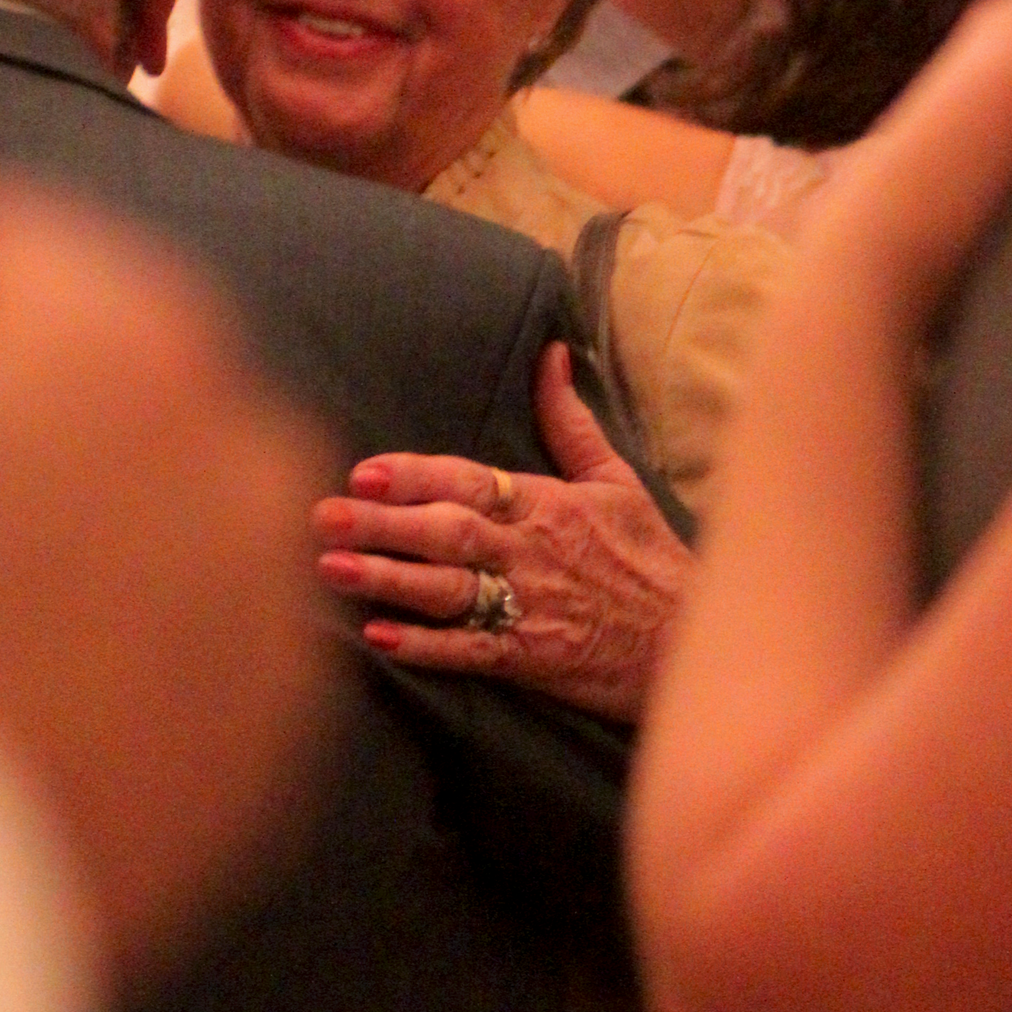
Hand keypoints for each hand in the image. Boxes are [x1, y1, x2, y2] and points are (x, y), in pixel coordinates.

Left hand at [312, 341, 687, 722]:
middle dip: (382, 523)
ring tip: (330, 568)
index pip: (470, 482)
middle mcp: (532, 552)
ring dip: (387, 578)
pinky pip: (470, 652)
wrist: (689, 641)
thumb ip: (570, 422)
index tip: (363, 472)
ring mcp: (530, 606)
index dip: (414, 477)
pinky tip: (377, 639)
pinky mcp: (531, 657)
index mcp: (548, 504)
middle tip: (321, 515)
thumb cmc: (650, 558)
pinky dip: (425, 646)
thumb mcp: (616, 480)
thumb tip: (550, 354)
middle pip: (447, 533)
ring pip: (448, 589)